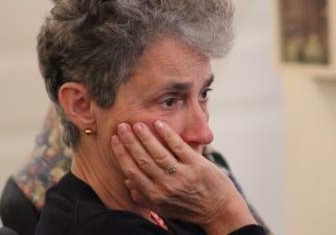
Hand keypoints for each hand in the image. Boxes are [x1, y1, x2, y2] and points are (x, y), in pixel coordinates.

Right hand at [111, 120, 255, 234]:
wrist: (220, 211)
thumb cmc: (190, 208)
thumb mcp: (164, 208)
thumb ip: (144, 197)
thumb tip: (127, 181)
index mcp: (155, 196)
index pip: (132, 172)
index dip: (122, 154)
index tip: (115, 140)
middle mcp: (166, 186)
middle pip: (142, 160)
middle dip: (130, 142)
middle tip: (122, 127)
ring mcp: (182, 175)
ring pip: (158, 153)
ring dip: (146, 137)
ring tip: (137, 124)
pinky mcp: (197, 166)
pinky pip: (179, 147)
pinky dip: (168, 135)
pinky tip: (159, 124)